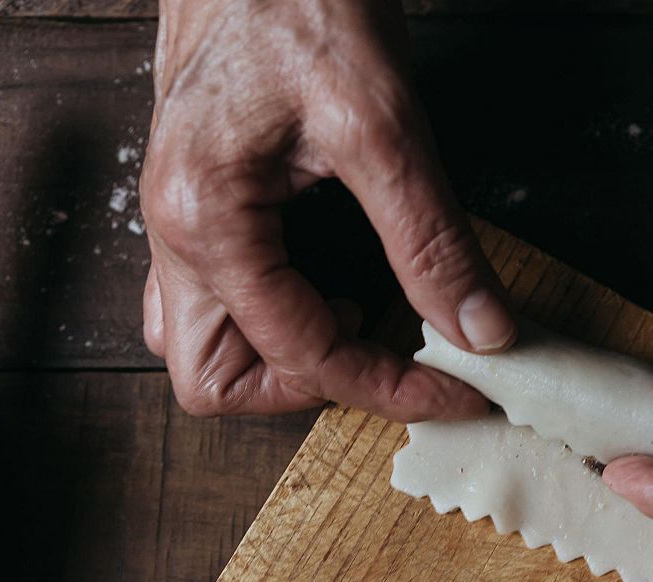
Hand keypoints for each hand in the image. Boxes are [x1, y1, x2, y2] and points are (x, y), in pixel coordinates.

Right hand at [139, 0, 512, 419]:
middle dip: (309, 388)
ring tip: (364, 321)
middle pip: (215, 380)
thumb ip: (430, 239)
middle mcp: (172, 230)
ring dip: (283, 358)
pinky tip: (333, 284)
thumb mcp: (383, 123)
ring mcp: (175, 218)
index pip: (301, 353)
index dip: (391, 385)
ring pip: (203, 346)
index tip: (461, 387)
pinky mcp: (197, 199)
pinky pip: (215, 297)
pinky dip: (275, 316)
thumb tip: (480, 329)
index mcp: (204, 217)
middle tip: (391, 357)